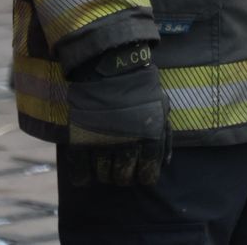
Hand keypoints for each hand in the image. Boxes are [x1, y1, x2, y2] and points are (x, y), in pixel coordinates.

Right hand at [63, 44, 168, 187]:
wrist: (109, 68)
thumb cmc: (140, 89)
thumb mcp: (161, 109)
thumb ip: (165, 137)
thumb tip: (165, 163)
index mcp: (150, 137)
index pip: (148, 175)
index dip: (145, 175)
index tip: (142, 172)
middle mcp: (127, 145)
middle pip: (124, 178)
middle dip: (125, 175)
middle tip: (122, 167)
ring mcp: (102, 144)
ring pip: (104, 176)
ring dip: (106, 174)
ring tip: (107, 164)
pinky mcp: (80, 141)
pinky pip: (80, 173)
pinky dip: (83, 177)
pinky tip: (86, 173)